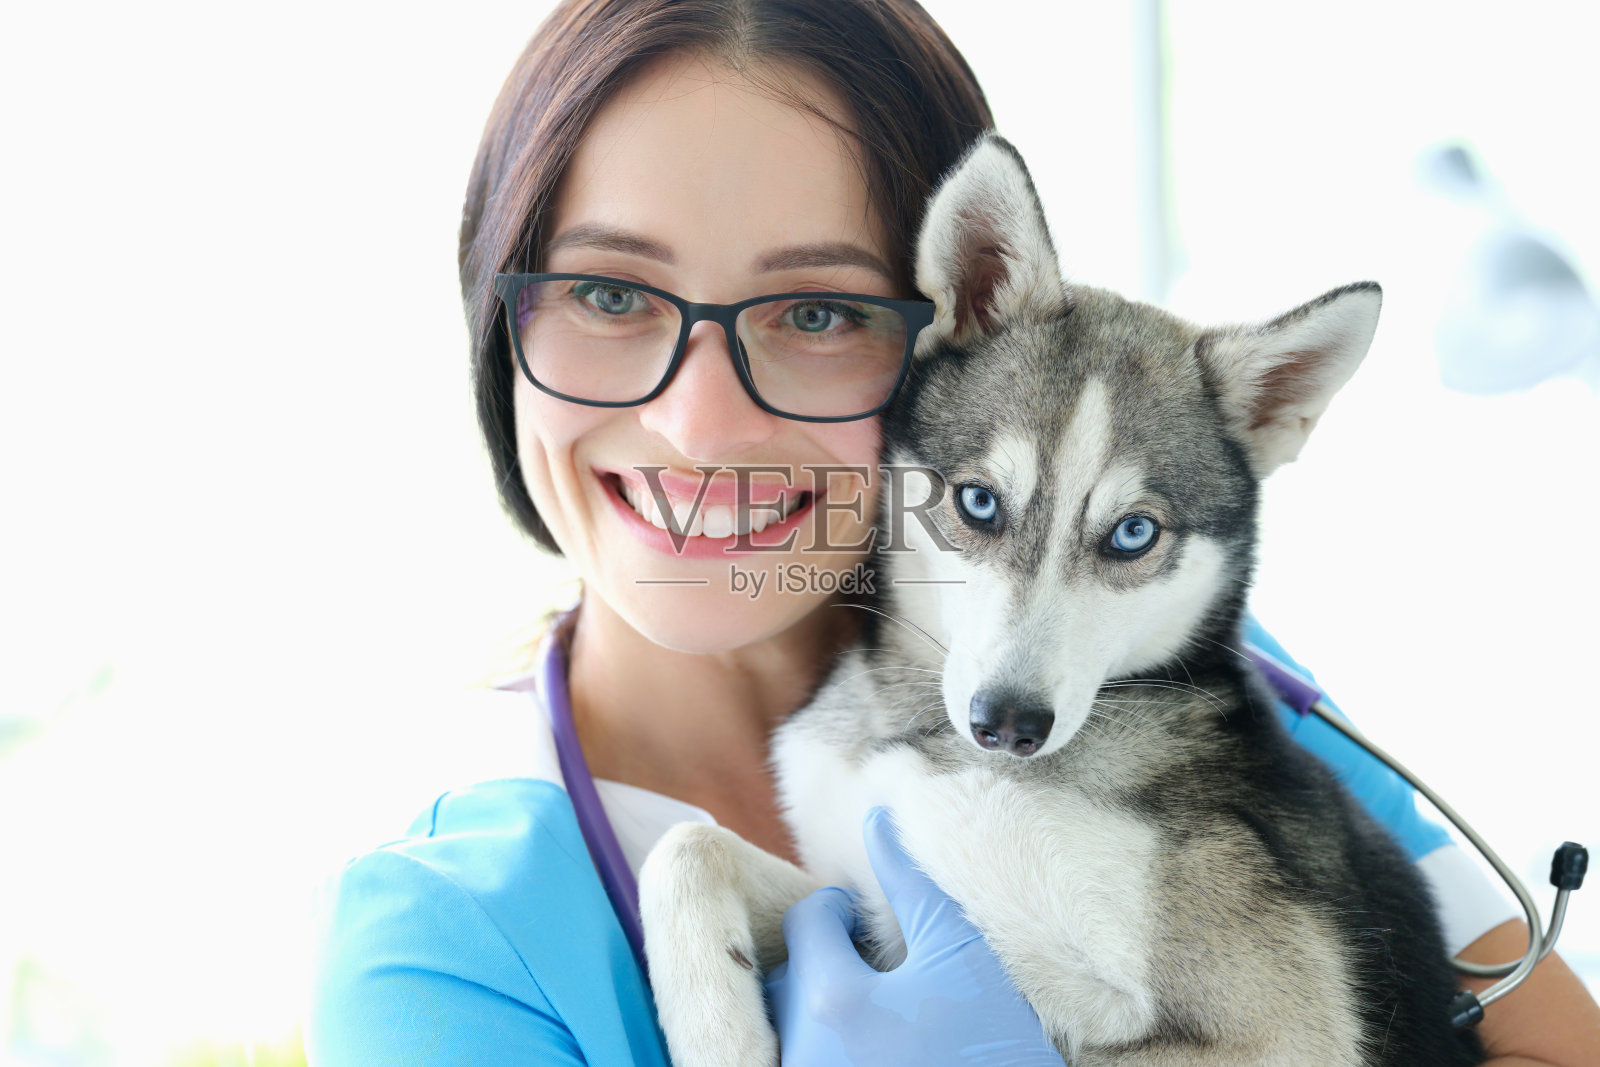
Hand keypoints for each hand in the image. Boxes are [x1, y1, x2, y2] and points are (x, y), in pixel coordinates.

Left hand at [764, 807, 1064, 1065]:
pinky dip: (827, 1050)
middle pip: (791, 977)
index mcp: (831, 1000)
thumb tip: (878, 819)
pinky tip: (872, 1052)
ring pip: (791, 1027)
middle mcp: (802, 1051)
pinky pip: (803, 1060)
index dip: (840, 911)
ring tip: (873, 1017)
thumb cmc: (993, 1054)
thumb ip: (914, 888)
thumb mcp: (966, 963)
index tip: (867, 924)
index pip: (809, 921)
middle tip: (872, 972)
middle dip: (825, 963)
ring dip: (821, 1011)